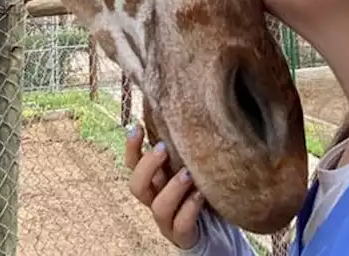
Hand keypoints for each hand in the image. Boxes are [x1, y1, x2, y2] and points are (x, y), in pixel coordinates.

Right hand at [125, 123, 206, 249]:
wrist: (217, 230)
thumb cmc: (202, 191)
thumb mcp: (191, 167)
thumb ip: (183, 149)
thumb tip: (184, 112)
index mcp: (155, 182)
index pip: (133, 164)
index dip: (131, 147)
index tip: (137, 127)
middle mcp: (156, 200)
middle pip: (137, 186)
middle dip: (147, 166)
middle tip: (163, 148)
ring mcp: (168, 221)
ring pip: (158, 207)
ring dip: (172, 188)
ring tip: (188, 174)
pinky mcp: (183, 236)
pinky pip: (181, 225)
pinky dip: (189, 209)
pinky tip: (201, 195)